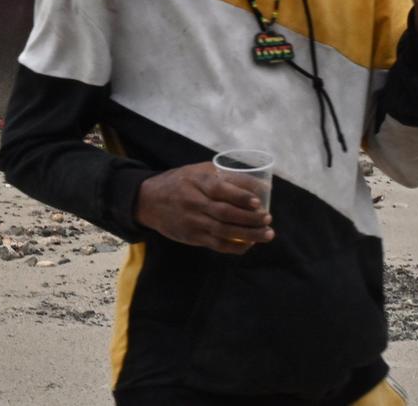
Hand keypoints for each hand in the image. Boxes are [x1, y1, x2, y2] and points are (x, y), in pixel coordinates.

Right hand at [132, 163, 273, 253]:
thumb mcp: (198, 171)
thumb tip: (261, 185)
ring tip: (267, 234)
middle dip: (250, 218)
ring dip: (248, 235)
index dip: (240, 196)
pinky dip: (235, 246)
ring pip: (224, 231)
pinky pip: (217, 244)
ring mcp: (193, 222)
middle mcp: (194, 202)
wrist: (149, 201)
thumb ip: (225, 176)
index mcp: (196, 182)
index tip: (258, 201)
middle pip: (225, 213)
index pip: (220, 189)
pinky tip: (250, 244)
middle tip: (268, 219)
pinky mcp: (192, 237)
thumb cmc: (181, 182)